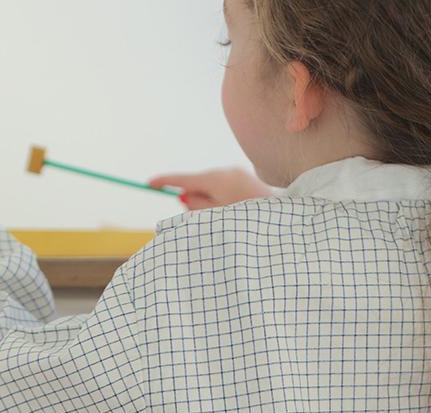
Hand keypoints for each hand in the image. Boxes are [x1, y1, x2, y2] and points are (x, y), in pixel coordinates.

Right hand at [147, 166, 273, 210]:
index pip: (183, 179)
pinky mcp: (247, 178)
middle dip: (192, 197)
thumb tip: (185, 196)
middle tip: (197, 215)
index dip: (165, 182)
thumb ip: (196, 206)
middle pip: (198, 182)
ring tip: (223, 217)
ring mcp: (238, 173)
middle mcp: (226, 171)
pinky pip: (226, 186)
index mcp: (216, 180)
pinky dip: (221, 198)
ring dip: (208, 199)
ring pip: (212, 185)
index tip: (149, 184)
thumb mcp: (216, 218)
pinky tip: (232, 211)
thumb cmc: (248, 223)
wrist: (280, 221)